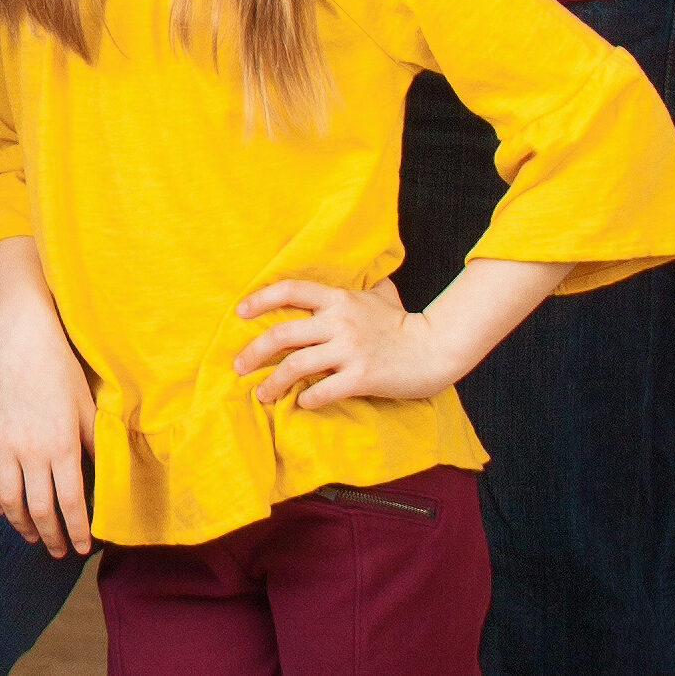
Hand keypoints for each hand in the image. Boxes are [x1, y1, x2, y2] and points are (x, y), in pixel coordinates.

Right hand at [0, 238, 94, 555]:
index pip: (71, 504)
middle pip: (40, 511)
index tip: (83, 547)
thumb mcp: (89, 406)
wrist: (23, 334)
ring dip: (21, 525)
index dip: (78, 532)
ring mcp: (2, 443)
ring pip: (9, 501)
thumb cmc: (62, 368)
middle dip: (52, 537)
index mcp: (62, 445)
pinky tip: (1, 507)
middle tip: (59, 551)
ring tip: (32, 535)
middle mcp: (31, 451)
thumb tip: (110, 478)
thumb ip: (97, 445)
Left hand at [233, 276, 450, 408]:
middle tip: (238, 366)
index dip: (261, 299)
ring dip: (273, 383)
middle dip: (254, 351)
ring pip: (296, 365)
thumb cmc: (404, 323)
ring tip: (261, 394)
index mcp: (338, 298)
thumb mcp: (379, 295)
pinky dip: (307, 398)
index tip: (240, 311)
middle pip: (283, 333)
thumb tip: (358, 272)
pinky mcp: (361, 376)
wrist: (435, 347)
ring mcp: (349, 349)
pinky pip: (324, 389)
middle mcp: (338, 321)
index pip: (290, 290)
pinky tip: (301, 403)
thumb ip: (359, 286)